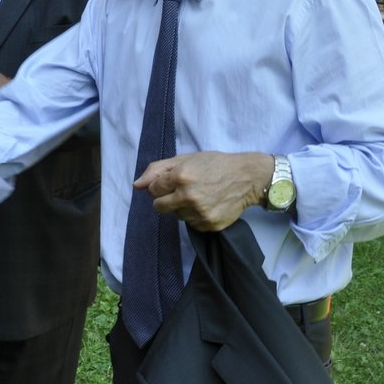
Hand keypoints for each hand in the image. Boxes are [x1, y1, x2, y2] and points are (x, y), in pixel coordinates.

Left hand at [136, 151, 270, 231]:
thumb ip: (157, 169)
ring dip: (181, 207)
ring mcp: (199, 213)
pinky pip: (190, 224)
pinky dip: (195, 216)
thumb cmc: (215, 164)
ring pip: (175, 216)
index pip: (153, 189)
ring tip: (199, 195)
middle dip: (165, 198)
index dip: (160, 185)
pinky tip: (207, 204)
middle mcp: (188, 196)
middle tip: (181, 191)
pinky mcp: (208, 225)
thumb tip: (136, 185)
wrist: (247, 178)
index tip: (172, 181)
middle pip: (158, 206)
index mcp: (180, 176)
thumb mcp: (186, 159)